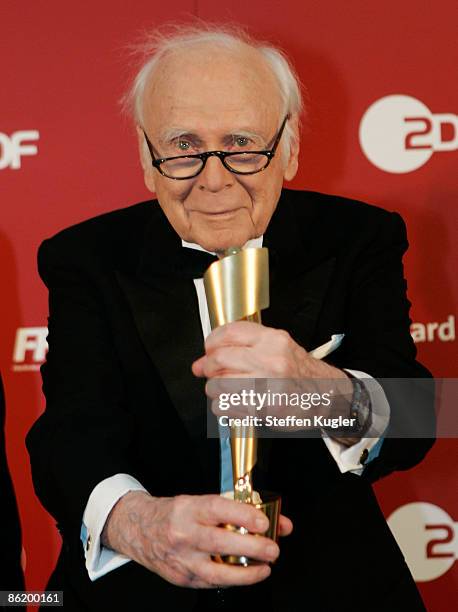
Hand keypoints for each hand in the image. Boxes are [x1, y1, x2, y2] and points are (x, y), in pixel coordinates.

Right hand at [102, 491, 292, 587]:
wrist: (140, 530)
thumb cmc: (175, 514)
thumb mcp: (200, 503)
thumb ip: (236, 510)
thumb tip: (275, 521)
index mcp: (188, 509)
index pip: (218, 509)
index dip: (243, 515)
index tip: (263, 522)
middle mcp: (183, 534)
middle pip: (220, 542)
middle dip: (251, 547)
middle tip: (273, 549)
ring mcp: (181, 559)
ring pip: (217, 572)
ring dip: (247, 573)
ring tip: (265, 568)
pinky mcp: (182, 578)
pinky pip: (212, 582)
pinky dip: (233, 580)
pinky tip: (247, 574)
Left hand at [192, 321, 352, 427]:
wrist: (328, 397)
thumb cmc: (300, 374)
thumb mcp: (278, 348)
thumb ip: (243, 349)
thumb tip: (203, 361)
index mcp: (273, 340)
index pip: (229, 333)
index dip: (212, 342)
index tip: (209, 350)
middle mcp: (271, 359)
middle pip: (220, 359)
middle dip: (209, 368)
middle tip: (212, 373)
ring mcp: (268, 385)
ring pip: (218, 385)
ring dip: (214, 389)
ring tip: (225, 390)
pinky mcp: (265, 408)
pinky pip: (225, 406)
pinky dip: (222, 407)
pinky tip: (233, 403)